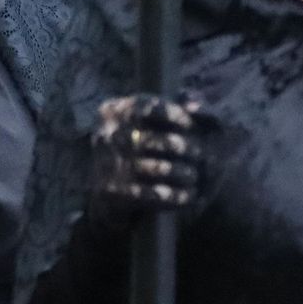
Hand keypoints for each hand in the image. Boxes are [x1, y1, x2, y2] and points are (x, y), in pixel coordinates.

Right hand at [87, 93, 204, 233]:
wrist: (110, 179)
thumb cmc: (142, 140)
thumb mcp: (150, 118)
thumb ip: (176, 107)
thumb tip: (196, 108)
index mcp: (112, 110)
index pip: (143, 107)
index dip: (171, 114)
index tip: (191, 124)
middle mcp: (104, 135)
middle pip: (145, 139)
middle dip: (177, 145)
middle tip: (198, 152)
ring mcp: (106, 164)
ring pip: (147, 168)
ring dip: (176, 172)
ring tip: (193, 174)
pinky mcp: (111, 190)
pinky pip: (145, 194)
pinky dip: (170, 196)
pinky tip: (187, 196)